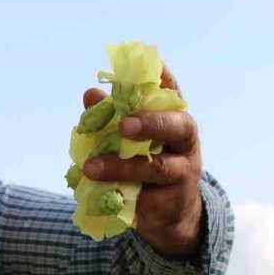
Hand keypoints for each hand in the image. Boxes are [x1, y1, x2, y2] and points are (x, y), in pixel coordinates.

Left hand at [80, 66, 203, 257]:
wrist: (167, 212)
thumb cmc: (146, 164)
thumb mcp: (131, 139)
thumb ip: (112, 117)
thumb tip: (90, 94)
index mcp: (174, 118)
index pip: (172, 92)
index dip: (163, 76)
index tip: (152, 62)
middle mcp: (183, 141)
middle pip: (176, 126)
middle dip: (150, 123)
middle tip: (123, 125)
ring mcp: (181, 171)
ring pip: (156, 167)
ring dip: (121, 166)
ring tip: (90, 167)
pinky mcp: (169, 200)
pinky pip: (144, 196)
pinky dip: (119, 193)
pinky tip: (98, 191)